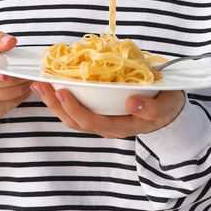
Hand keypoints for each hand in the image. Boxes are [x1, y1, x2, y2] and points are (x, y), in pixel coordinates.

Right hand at [0, 32, 34, 124]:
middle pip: (3, 82)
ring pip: (12, 94)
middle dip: (20, 75)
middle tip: (29, 68)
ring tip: (27, 76)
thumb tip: (10, 41)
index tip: (5, 73)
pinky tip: (21, 87)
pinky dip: (22, 95)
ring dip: (24, 84)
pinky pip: (13, 104)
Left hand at [31, 83, 185, 138]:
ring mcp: (102, 120)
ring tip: (40, 84)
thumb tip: (132, 103)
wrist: (171, 111)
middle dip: (55, 104)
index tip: (61, 90)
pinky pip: (77, 108)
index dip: (74, 108)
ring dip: (54, 101)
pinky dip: (62, 97)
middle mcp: (108, 127)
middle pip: (75, 121)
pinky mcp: (99, 111)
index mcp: (122, 126)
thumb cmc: (167, 106)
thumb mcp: (166, 107)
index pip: (92, 122)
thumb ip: (151, 109)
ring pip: (72, 117)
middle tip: (40, 84)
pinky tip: (53, 83)